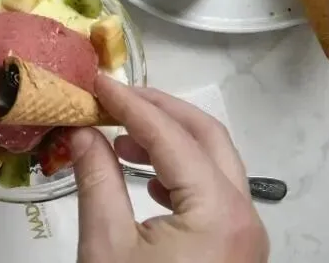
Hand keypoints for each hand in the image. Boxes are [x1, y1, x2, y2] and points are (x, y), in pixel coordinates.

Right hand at [70, 77, 268, 262]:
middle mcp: (244, 216)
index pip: (172, 136)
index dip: (130, 104)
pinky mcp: (237, 251)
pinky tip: (149, 180)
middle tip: (116, 100)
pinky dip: (185, 173)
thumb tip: (82, 131)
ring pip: (215, 164)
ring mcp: (246, 235)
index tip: (98, 82)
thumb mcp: (107, 247)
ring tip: (123, 139)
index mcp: (218, 212)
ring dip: (172, 141)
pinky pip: (217, 194)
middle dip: (160, 111)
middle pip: (207, 137)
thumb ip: (97, 181)